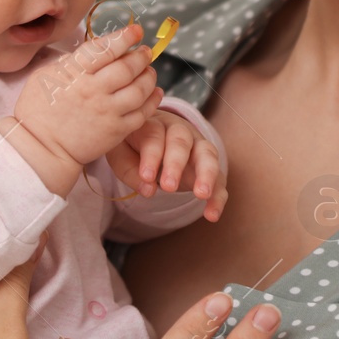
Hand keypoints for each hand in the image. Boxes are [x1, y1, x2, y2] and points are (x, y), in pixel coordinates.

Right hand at [11, 21, 159, 167]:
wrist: (40, 148)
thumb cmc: (38, 111)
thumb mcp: (44, 75)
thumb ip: (71, 61)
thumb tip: (94, 49)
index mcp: (75, 74)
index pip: (106, 49)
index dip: (124, 37)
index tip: (136, 31)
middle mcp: (94, 91)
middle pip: (128, 67)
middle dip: (141, 56)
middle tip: (145, 52)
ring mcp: (107, 112)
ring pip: (140, 89)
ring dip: (149, 76)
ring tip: (149, 71)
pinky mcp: (116, 131)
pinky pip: (143, 113)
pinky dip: (153, 100)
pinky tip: (155, 92)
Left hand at [105, 110, 227, 221]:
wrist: (150, 140)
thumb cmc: (132, 146)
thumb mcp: (120, 153)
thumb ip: (128, 169)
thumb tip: (148, 189)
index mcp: (153, 124)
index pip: (153, 135)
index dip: (151, 156)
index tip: (146, 177)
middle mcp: (178, 131)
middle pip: (181, 141)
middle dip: (176, 164)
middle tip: (169, 186)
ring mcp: (197, 147)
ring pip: (207, 154)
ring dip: (206, 174)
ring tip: (202, 195)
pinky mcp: (208, 166)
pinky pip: (219, 179)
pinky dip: (217, 196)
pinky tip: (212, 214)